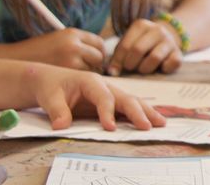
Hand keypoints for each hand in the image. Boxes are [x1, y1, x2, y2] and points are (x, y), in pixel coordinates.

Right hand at [13, 28, 104, 71]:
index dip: (98, 52)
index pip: (98, 43)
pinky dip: (78, 79)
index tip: (93, 59)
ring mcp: (71, 59)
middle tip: (85, 69)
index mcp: (72, 33)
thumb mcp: (58, 40)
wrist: (14, 60)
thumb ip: (78, 44)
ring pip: (92, 68)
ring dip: (87, 72)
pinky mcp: (66, 72)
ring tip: (72, 73)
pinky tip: (67, 79)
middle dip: (96, 64)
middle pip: (99, 56)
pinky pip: (82, 77)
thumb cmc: (37, 52)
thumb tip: (100, 54)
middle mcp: (73, 44)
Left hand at [23, 64, 165, 130]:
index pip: (104, 98)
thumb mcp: (49, 97)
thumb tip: (61, 126)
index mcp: (91, 81)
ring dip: (147, 113)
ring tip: (161, 124)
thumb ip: (57, 111)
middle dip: (137, 112)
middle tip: (147, 127)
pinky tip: (153, 121)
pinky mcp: (112, 102)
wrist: (49, 80)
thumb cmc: (50, 87)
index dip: (108, 113)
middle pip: (126, 98)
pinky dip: (142, 114)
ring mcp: (111, 93)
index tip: (110, 128)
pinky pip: (129, 107)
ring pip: (132, 102)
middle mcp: (106, 86)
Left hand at [107, 19, 181, 75]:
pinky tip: (160, 68)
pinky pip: (172, 64)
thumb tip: (111, 72)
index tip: (115, 70)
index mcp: (141, 25)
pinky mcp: (179, 53)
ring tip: (142, 69)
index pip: (125, 45)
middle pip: (138, 50)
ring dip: (145, 68)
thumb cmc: (141, 44)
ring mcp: (169, 41)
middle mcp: (157, 30)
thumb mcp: (128, 44)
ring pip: (155, 57)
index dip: (118, 61)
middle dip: (130, 64)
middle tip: (130, 68)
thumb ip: (118, 56)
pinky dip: (164, 69)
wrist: (166, 39)